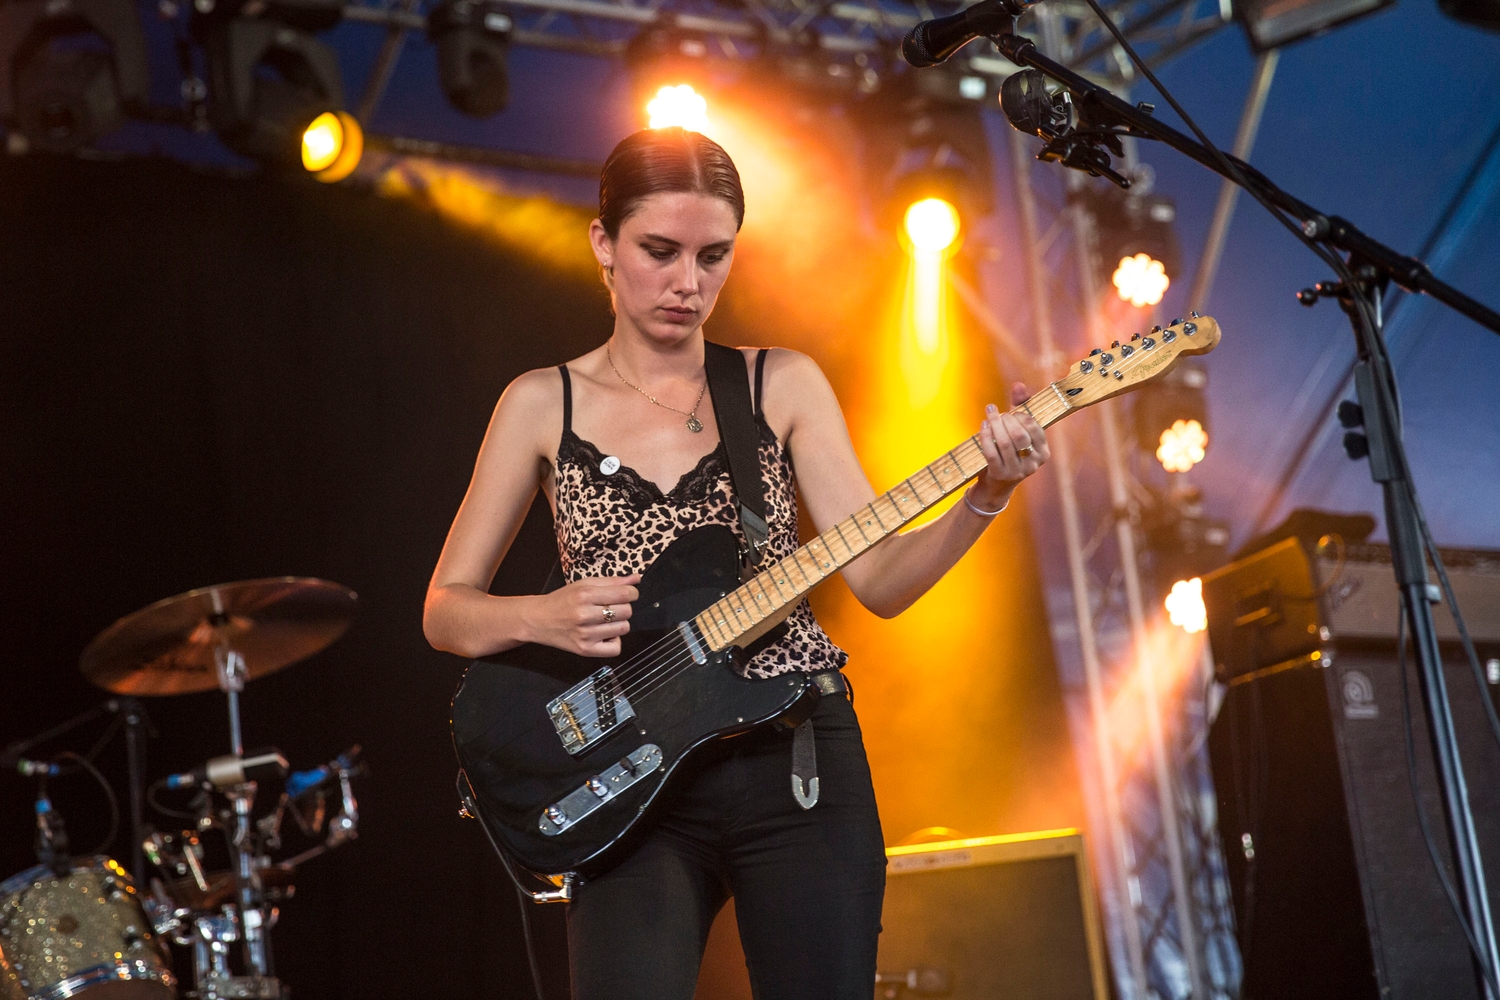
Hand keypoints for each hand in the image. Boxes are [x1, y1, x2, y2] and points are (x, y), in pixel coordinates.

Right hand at [527, 574, 639, 656]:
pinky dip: (614, 642)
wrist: (538, 620)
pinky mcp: (585, 650)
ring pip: (623, 629)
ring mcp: (585, 634)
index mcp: (585, 594)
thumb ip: (612, 581)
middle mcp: (585, 615)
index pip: (625, 594)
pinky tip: (604, 634)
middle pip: (626, 612)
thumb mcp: (584, 585)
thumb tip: (637, 579)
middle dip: (623, 608)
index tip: (627, 594)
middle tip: (610, 608)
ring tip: (605, 621)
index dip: (631, 593)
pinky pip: (615, 649)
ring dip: (618, 624)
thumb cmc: (562, 600)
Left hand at [971, 383, 1049, 509]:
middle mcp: (1033, 464)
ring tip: (989, 414)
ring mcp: (1016, 471)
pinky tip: (983, 425)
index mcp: (1043, 452)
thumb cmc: (1010, 451)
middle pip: (1019, 434)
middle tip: (997, 413)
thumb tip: (1018, 384)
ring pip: (1004, 442)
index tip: (1010, 412)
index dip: (1020, 415)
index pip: (1033, 427)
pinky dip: (986, 436)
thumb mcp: (1018, 430)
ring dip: (994, 424)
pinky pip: (991, 452)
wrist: (997, 485)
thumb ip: (1021, 406)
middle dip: (1006, 419)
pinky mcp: (1000, 474)